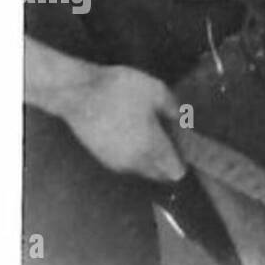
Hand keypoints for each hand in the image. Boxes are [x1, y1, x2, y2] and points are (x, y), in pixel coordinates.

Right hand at [61, 65, 185, 182]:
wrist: (78, 93)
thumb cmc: (120, 90)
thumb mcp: (156, 91)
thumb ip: (173, 109)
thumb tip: (181, 120)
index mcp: (150, 148)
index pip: (174, 171)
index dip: (183, 161)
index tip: (186, 146)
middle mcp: (133, 162)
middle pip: (158, 174)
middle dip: (168, 162)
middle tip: (173, 139)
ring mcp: (115, 162)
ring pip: (141, 170)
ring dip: (151, 160)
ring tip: (154, 134)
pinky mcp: (101, 158)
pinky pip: (126, 164)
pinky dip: (135, 156)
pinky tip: (135, 136)